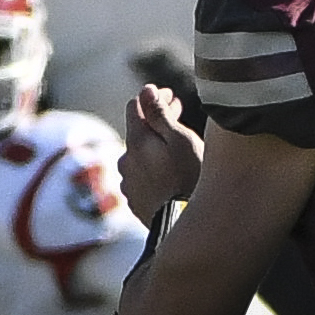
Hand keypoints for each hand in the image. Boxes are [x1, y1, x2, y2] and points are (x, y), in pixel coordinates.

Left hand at [122, 85, 204, 222]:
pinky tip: (170, 172)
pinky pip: (141, 175)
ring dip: (154, 146)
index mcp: (136, 142)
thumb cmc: (188, 178)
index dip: (153, 96)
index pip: (135, 105)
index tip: (172, 96)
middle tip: (178, 114)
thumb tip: (146, 90)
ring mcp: (128, 182)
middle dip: (156, 120)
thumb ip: (160, 114)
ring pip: (139, 155)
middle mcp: (125, 160)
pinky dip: (153, 167)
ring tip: (176, 148)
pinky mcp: (134, 200)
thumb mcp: (180, 140)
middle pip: (137, 131)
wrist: (182, 224)